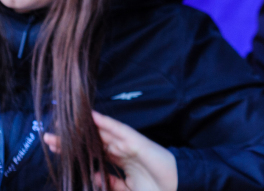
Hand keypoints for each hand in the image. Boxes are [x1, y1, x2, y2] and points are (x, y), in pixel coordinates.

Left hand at [44, 112, 177, 190]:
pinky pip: (119, 131)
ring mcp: (129, 144)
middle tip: (48, 137)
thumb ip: (110, 184)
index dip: (75, 150)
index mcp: (120, 161)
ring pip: (103, 133)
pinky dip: (106, 123)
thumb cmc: (154, 189)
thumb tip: (92, 176)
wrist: (176, 188)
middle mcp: (122, 150)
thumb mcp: (125, 190)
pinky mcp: (137, 142)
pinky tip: (93, 117)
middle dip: (72, 140)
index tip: (55, 148)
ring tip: (65, 125)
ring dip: (84, 128)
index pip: (94, 152)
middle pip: (94, 141)